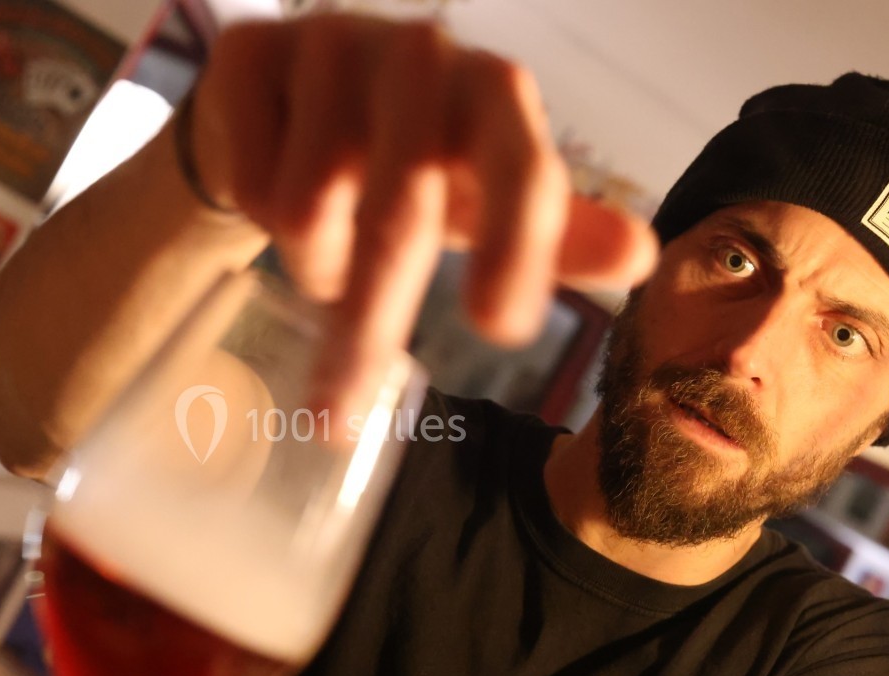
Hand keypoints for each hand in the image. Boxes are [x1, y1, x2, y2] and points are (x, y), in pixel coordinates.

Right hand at [190, 14, 657, 411]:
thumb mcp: (480, 201)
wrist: (291, 100)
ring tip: (317, 262)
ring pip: (308, 206)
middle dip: (369, 326)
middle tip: (337, 418)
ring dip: (310, 265)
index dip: (519, 253)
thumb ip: (555, 233)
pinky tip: (267, 197)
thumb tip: (642, 256)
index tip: (499, 332)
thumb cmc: (403, 159)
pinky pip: (246, 177)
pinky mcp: (248, 52)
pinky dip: (253, 218)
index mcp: (495, 95)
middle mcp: (420, 56)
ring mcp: (328, 45)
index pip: (524, 176)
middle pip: (401, 213)